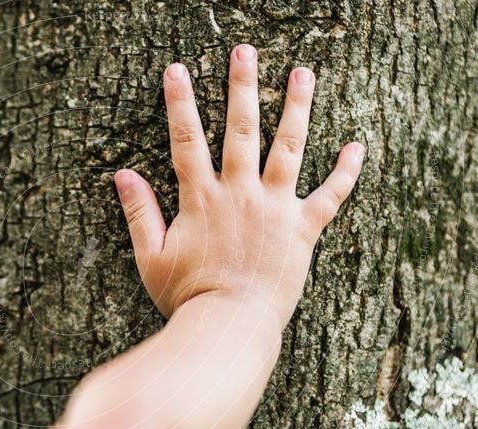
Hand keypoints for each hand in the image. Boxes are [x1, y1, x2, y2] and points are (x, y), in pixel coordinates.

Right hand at [114, 44, 363, 326]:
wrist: (229, 327)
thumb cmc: (186, 297)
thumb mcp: (151, 256)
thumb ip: (138, 213)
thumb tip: (121, 174)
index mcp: (202, 199)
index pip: (186, 140)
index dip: (180, 103)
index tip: (177, 71)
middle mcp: (240, 194)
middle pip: (242, 129)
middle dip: (242, 86)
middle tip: (244, 51)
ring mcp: (275, 209)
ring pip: (289, 147)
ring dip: (296, 107)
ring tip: (303, 72)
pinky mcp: (302, 231)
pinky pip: (330, 196)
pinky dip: (345, 171)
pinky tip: (356, 145)